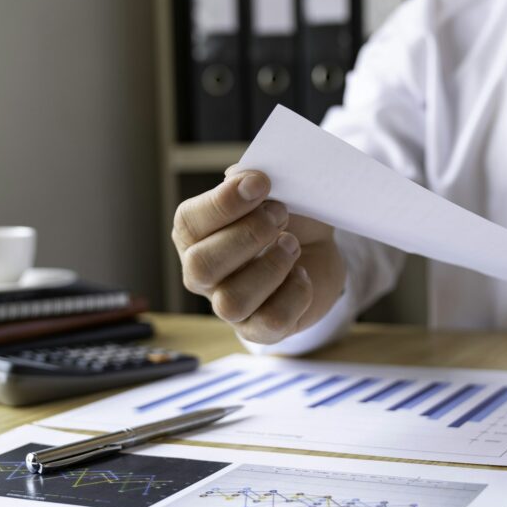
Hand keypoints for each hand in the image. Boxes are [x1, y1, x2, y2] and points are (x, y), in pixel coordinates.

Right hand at [172, 170, 345, 343]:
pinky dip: (294, 294)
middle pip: (202, 266)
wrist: (316, 248)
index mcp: (195, 235)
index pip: (189, 223)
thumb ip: (252, 180)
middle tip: (280, 214)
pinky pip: (270, 321)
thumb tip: (238, 176)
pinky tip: (302, 274)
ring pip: (232, 302)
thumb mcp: (273, 190)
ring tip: (293, 245)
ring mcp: (229, 307)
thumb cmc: (284, 216)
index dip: (224, 202)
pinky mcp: (261, 329)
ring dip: (269, 268)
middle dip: (247, 235)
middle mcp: (203, 275)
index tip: (261, 182)